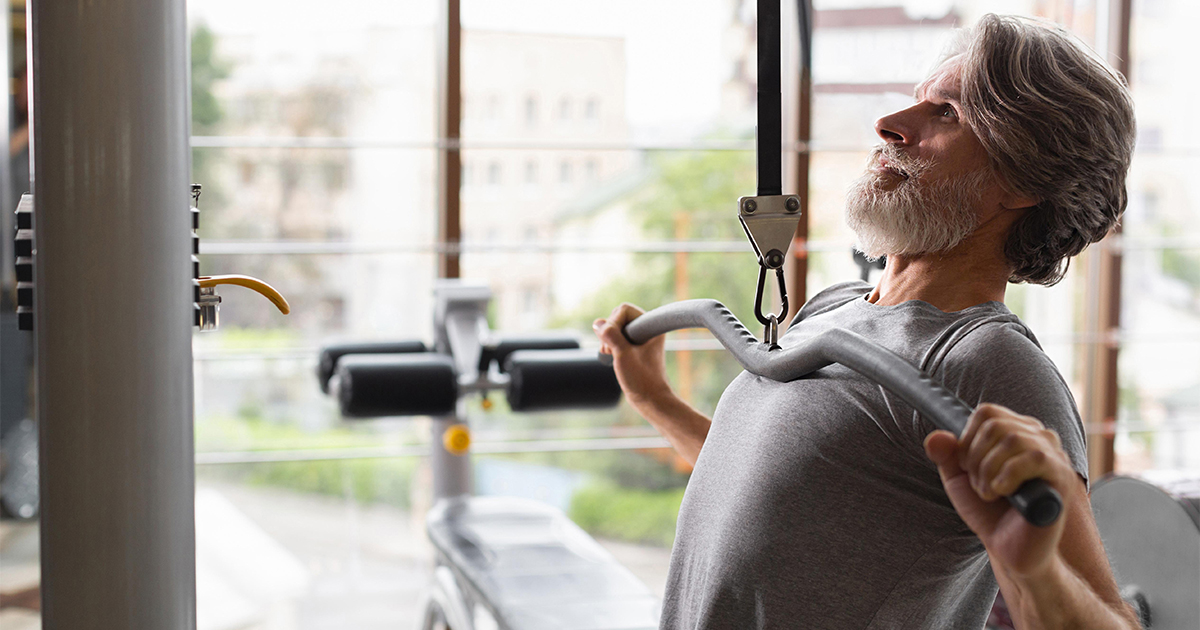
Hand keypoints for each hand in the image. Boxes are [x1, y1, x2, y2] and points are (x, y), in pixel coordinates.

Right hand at [593, 303, 671, 405]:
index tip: (617, 344)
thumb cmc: (641, 379)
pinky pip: (615, 338)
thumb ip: (610, 335)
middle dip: (609, 332)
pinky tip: (611, 357)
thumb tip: (597, 323)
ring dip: (608, 340)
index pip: (624, 310)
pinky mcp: (633, 347)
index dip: (614, 323)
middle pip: (618, 317)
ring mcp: (639, 338)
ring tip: (612, 355)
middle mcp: (646, 329)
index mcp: (651, 326)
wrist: (650, 399)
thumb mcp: (623, 354)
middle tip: (612, 351)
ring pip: (614, 328)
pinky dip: (609, 346)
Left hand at [923, 403, 1080, 577]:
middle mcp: (1039, 437)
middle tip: (980, 486)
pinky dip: (1007, 478)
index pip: (987, 413)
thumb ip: (946, 455)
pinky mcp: (1062, 476)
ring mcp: (1054, 454)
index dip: (968, 440)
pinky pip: (1034, 458)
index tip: (968, 468)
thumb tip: (936, 437)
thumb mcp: (959, 479)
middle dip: (976, 459)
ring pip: (1012, 439)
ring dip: (989, 472)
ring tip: (991, 493)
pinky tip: (1004, 494)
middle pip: (995, 425)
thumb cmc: (989, 511)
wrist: (1009, 548)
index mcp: (1015, 431)